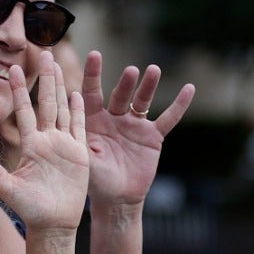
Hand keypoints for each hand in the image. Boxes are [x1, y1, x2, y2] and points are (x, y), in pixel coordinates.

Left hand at [0, 50, 89, 230]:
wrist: (53, 224)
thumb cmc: (29, 209)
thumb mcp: (6, 187)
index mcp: (30, 145)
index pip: (24, 111)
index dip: (19, 90)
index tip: (13, 68)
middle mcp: (46, 141)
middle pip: (47, 102)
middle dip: (45, 78)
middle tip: (43, 52)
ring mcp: (64, 146)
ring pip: (63, 109)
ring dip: (62, 87)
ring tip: (59, 64)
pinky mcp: (80, 154)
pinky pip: (79, 127)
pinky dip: (79, 110)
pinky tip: (78, 93)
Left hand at [79, 50, 194, 209]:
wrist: (116, 199)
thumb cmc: (94, 181)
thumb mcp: (83, 159)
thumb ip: (77, 138)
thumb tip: (64, 118)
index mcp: (93, 120)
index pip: (91, 92)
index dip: (93, 74)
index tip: (95, 54)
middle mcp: (114, 118)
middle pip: (120, 94)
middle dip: (125, 83)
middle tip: (130, 71)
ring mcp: (134, 125)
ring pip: (143, 101)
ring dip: (148, 86)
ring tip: (153, 70)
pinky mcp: (152, 136)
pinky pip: (168, 119)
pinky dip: (179, 105)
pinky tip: (189, 88)